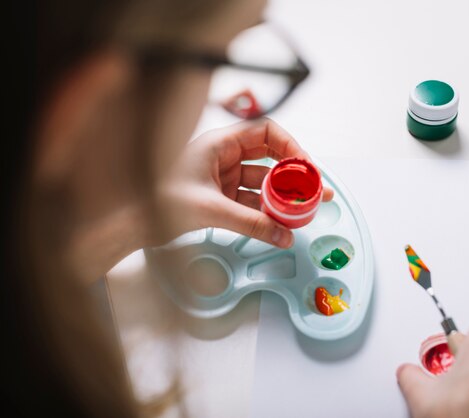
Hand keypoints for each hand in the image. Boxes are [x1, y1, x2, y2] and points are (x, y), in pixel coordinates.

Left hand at [155, 118, 332, 246]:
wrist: (133, 224)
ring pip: (262, 184)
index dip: (291, 146)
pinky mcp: (220, 198)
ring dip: (281, 198)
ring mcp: (223, 178)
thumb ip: (250, 223)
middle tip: (315, 191)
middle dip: (293, 176)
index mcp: (219, 143)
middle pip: (269, 158)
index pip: (265, 132)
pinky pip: (251, 202)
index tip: (307, 167)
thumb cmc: (157, 201)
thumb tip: (283, 235)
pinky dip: (265, 213)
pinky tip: (279, 224)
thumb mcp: (210, 209)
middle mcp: (223, 157)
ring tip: (301, 213)